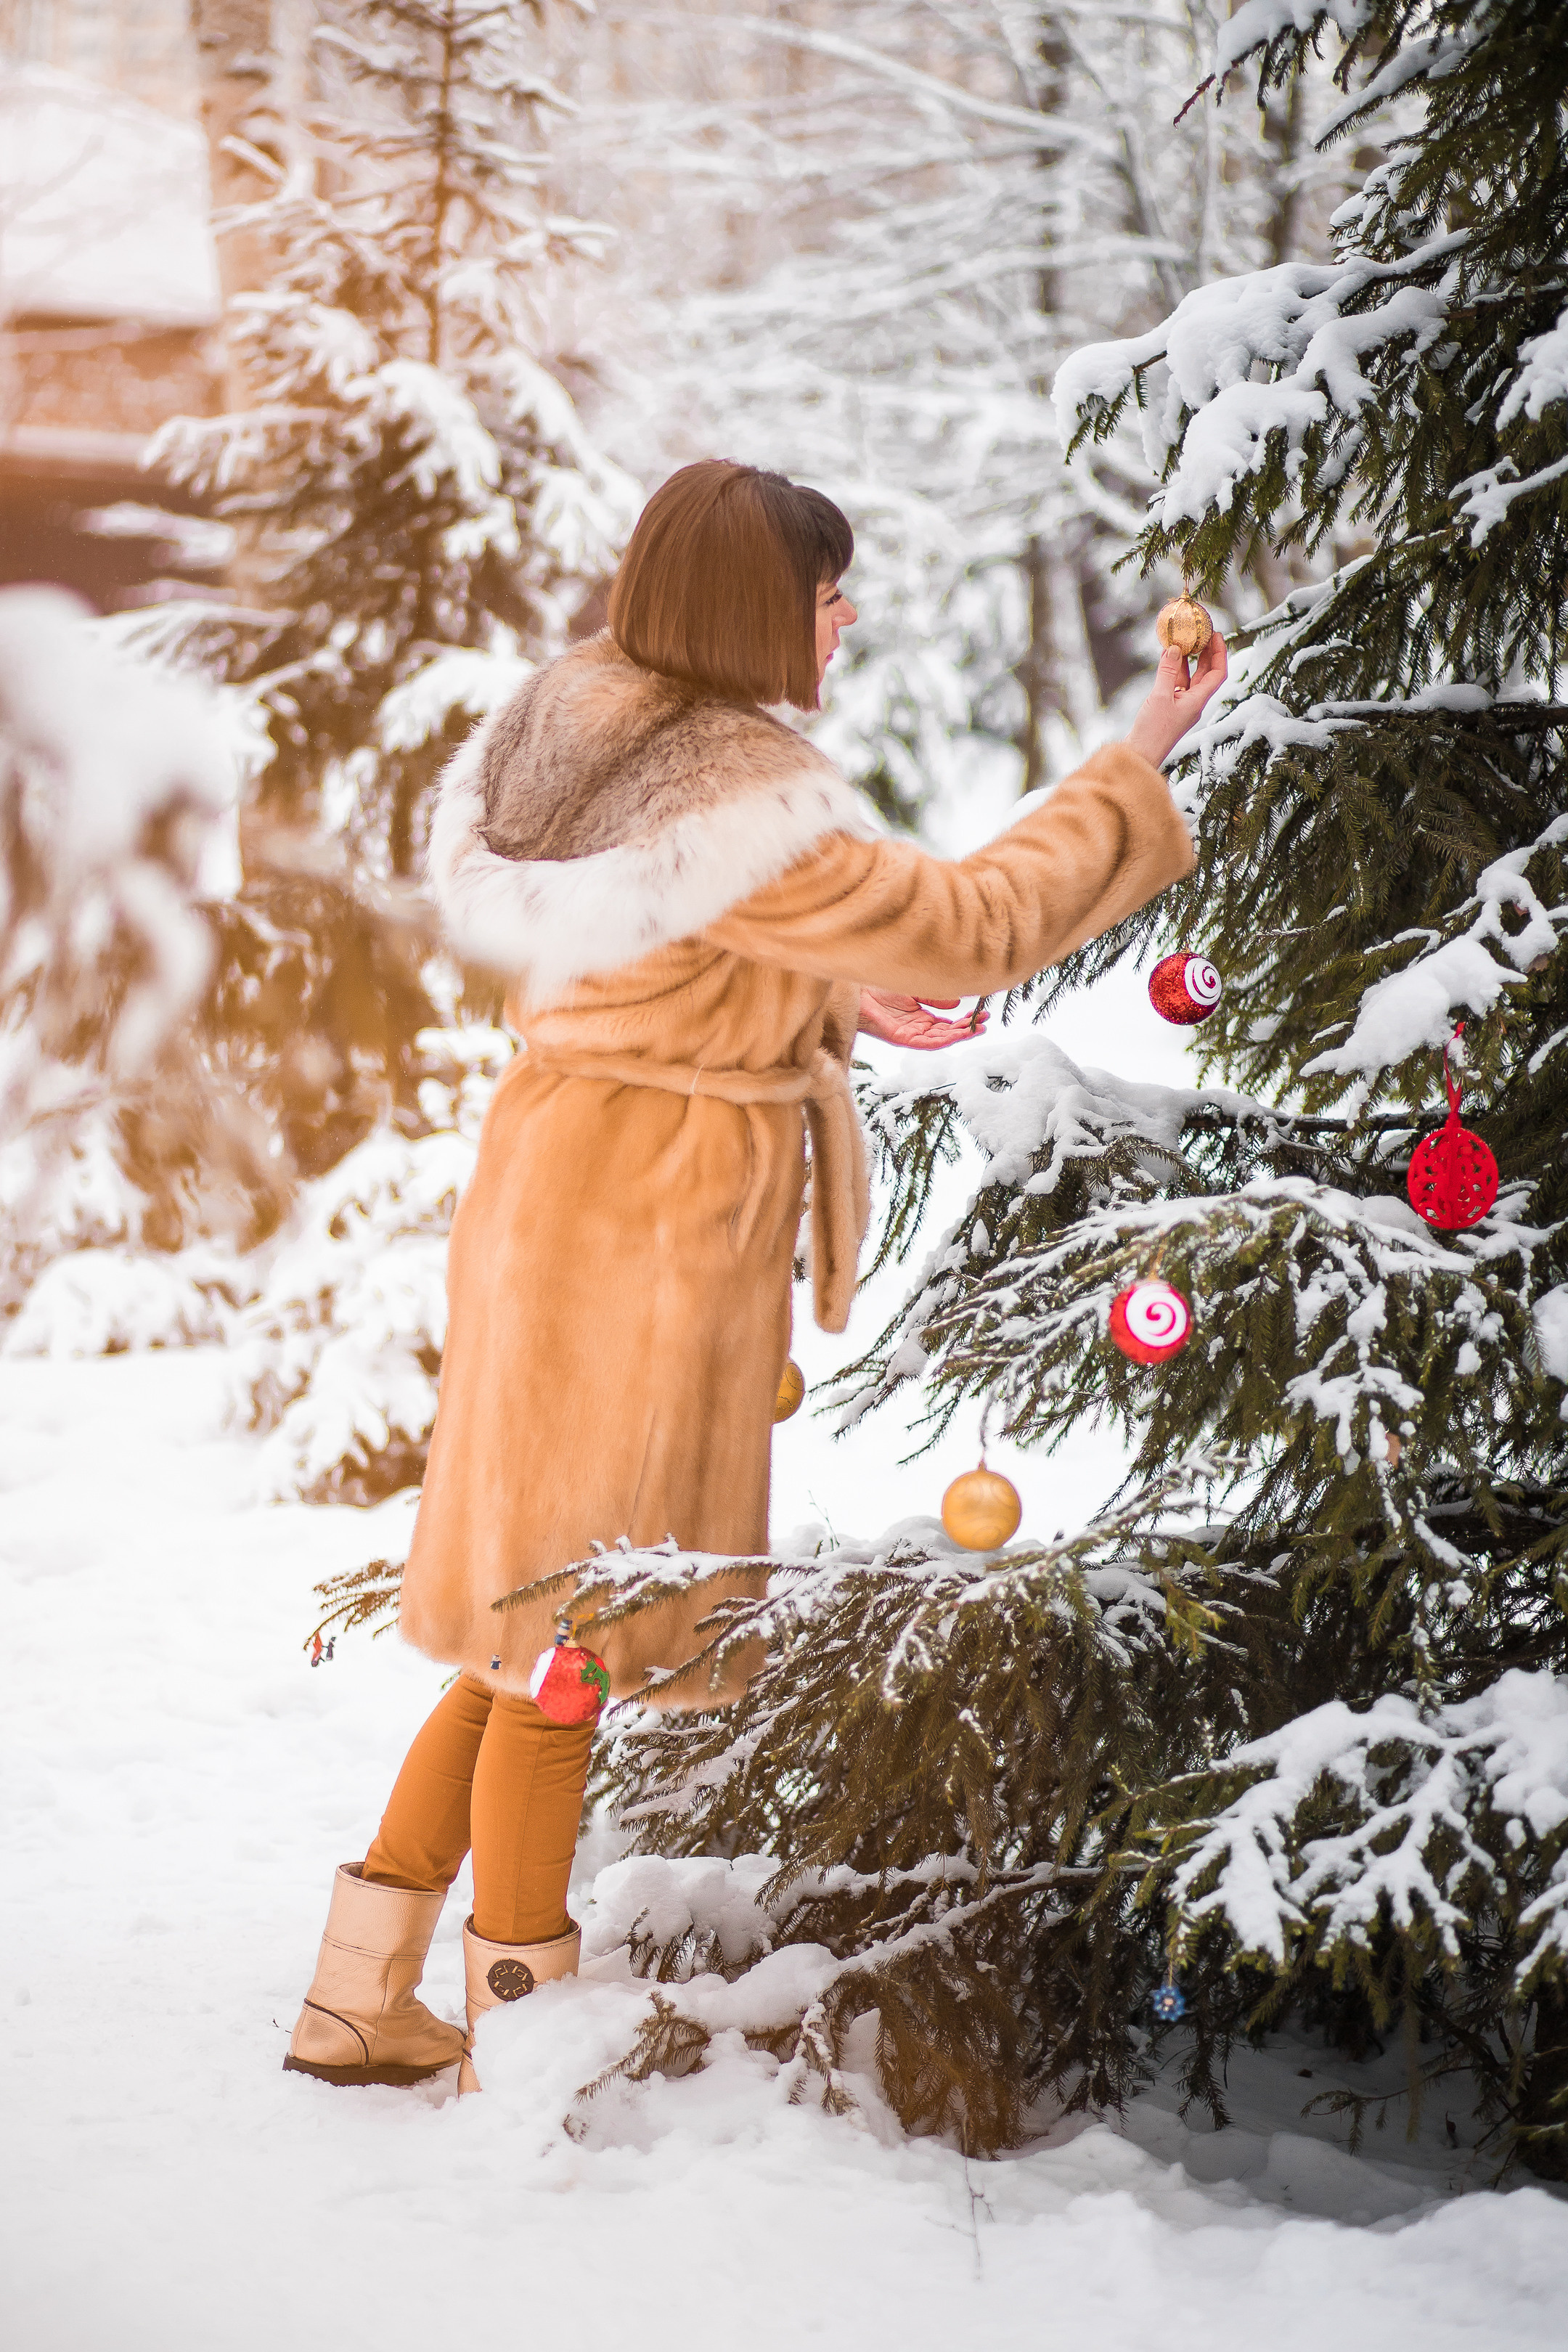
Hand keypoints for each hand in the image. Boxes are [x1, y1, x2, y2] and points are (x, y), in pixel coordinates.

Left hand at [857, 990, 990, 1049]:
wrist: (858, 988)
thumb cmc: (880, 986)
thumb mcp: (915, 989)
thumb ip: (935, 996)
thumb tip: (958, 1001)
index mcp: (920, 1017)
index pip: (947, 1023)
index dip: (965, 1021)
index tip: (982, 1013)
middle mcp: (916, 1028)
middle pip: (947, 1033)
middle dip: (967, 1028)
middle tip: (985, 1021)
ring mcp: (909, 1034)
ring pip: (940, 1040)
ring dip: (959, 1035)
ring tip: (977, 1028)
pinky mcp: (901, 1038)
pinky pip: (925, 1043)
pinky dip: (942, 1040)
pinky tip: (956, 1035)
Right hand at [1125, 631, 1227, 767]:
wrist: (1140, 755)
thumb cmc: (1152, 731)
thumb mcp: (1160, 696)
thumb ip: (1168, 671)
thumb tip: (1175, 648)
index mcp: (1197, 701)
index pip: (1217, 673)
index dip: (1219, 653)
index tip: (1216, 635)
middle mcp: (1193, 703)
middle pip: (1205, 674)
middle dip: (1205, 653)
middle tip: (1202, 634)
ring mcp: (1181, 706)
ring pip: (1189, 679)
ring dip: (1187, 660)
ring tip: (1183, 641)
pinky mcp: (1169, 709)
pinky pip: (1176, 685)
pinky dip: (1173, 671)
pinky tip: (1167, 659)